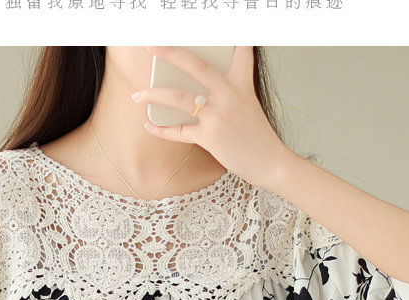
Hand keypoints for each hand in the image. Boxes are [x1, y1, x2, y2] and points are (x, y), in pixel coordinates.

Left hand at [132, 46, 293, 189]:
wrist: (271, 163)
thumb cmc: (257, 137)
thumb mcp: (248, 106)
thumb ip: (227, 94)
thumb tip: (198, 93)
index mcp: (241, 84)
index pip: (239, 52)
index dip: (231, 36)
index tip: (222, 26)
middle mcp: (229, 95)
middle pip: (196, 66)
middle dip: (171, 54)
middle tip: (151, 46)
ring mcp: (218, 115)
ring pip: (178, 98)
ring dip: (153, 95)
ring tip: (137, 95)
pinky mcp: (211, 137)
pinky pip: (179, 131)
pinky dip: (161, 130)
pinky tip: (148, 126)